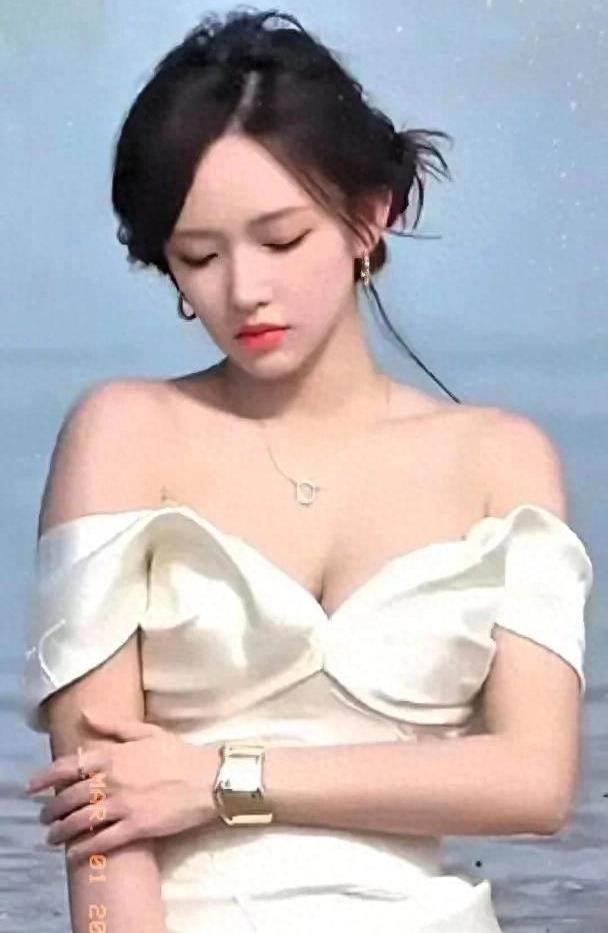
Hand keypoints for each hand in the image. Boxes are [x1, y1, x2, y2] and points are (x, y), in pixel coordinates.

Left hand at [24, 708, 221, 862]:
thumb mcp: (147, 731)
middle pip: (70, 796)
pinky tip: (72, 854)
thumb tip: (85, 714)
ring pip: (80, 820)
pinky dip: (83, 849)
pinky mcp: (136, 827)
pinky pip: (101, 841)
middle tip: (44, 816)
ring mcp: (124, 804)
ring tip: (51, 837)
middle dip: (51, 809)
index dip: (45, 777)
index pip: (69, 766)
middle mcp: (114, 779)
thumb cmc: (180, 754)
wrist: (210, 779)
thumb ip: (113, 725)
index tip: (31, 786)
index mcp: (115, 754)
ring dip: (61, 831)